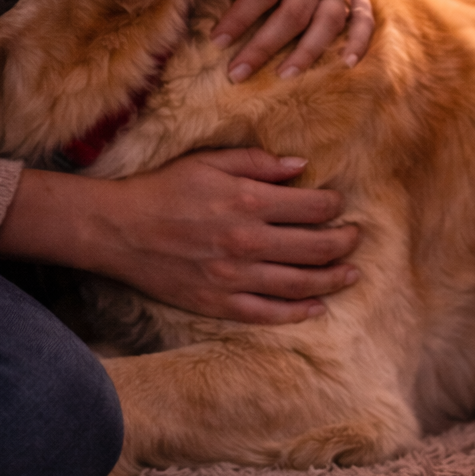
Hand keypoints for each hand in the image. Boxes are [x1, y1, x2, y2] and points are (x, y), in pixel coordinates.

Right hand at [0, 149, 359, 324]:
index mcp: (246, 201)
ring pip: (300, 284)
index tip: (339, 203)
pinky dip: (298, 312)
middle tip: (355, 237)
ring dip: (332, 278)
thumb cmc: (163, 189)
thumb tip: (299, 166)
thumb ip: (255, 162)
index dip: (334, 205)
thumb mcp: (207, 162)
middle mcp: (246, 242)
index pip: (312, 207)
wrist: (119, 230)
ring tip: (350, 273)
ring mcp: (234, 277)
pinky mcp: (219, 303)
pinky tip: (317, 307)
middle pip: (315, 247)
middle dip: (343, 241)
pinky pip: (269, 313)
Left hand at [212, 0, 373, 81]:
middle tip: (237, 73)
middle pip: (295, 11)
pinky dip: (358, 41)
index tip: (217, 41)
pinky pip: (365, 17)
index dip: (241, 17)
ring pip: (330, 19)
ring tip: (283, 75)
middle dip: (264, 45)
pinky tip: (345, 64)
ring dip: (307, 51)